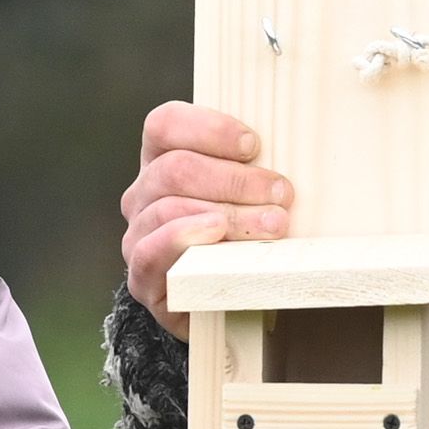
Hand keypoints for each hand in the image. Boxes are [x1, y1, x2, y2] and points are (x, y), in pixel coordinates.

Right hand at [122, 101, 284, 324]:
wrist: (228, 302)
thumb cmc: (245, 237)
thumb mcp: (249, 194)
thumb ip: (252, 168)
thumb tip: (290, 149)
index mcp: (161, 160)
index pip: (165, 125)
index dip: (209, 128)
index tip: (253, 145)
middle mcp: (143, 194)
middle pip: (175, 169)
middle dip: (235, 179)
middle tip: (281, 193)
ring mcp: (138, 235)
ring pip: (169, 208)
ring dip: (228, 213)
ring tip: (272, 224)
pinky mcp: (142, 278)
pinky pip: (151, 251)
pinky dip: (183, 238)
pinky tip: (215, 234)